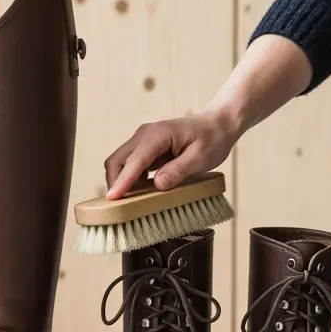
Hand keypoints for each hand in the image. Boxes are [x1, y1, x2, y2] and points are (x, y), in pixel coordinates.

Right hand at [104, 109, 240, 197]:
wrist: (217, 125)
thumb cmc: (212, 138)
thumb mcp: (201, 157)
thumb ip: (179, 170)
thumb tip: (159, 184)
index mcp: (158, 134)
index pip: (134, 161)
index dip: (122, 181)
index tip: (113, 198)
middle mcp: (145, 135)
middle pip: (118, 160)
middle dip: (115, 182)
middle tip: (120, 206)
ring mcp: (144, 140)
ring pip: (121, 163)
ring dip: (122, 181)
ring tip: (131, 202)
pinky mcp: (147, 148)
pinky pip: (131, 165)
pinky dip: (131, 179)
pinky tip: (142, 191)